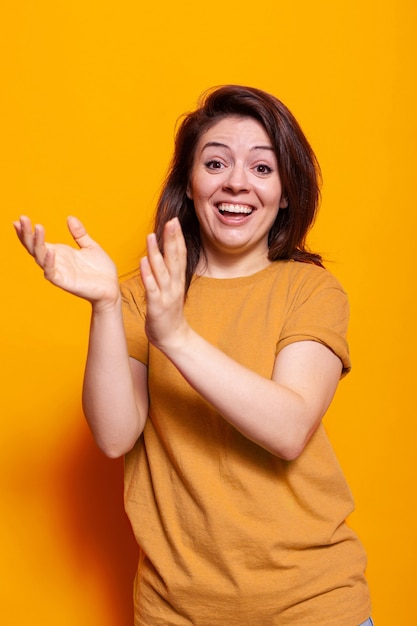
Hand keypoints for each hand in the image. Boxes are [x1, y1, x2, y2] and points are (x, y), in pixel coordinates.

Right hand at [13, 215, 119, 307]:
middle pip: (35, 248)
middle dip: (27, 234)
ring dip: (37, 244)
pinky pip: (52, 273)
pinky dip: (50, 262)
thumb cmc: (101, 270)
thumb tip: (70, 218)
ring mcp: (59, 272)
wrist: (112, 288)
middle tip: (22, 219)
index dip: (28, 231)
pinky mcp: (65, 282)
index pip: (38, 241)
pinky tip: (50, 250)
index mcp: (60, 253)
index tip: (21, 219)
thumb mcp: (90, 247)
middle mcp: (56, 262)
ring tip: (37, 228)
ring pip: (40, 258)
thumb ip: (79, 234)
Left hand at [140, 217, 188, 350]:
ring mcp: (167, 295)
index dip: (178, 238)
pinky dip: (148, 274)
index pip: (180, 255)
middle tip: (172, 221)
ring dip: (156, 252)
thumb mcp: (171, 290)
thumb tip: (163, 258)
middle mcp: (175, 285)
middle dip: (172, 239)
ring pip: (162, 270)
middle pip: (175, 258)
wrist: (173, 338)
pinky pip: (152, 288)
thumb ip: (168, 274)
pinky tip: (143, 262)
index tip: (175, 222)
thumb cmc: (169, 313)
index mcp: (178, 281)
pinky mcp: (157, 305)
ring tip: (151, 236)